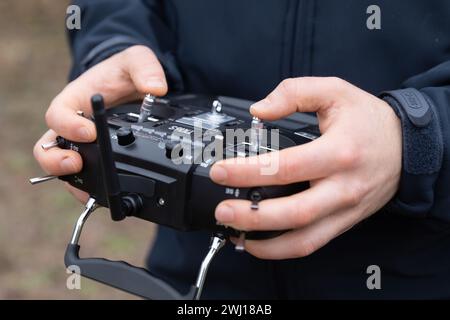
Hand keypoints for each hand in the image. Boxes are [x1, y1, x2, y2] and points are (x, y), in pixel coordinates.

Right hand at [33, 45, 166, 201]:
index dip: (68, 126)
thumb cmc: (123, 73)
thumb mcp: (136, 60)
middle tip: (76, 165)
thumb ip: (145, 69)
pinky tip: (104, 197)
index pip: (58, 115)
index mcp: (75, 101)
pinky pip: (86, 178)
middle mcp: (72, 125)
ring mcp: (81, 145)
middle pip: (48, 148)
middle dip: (57, 161)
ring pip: (64, 168)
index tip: (88, 132)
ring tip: (90, 191)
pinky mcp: (95, 158)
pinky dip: (91, 189)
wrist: (129, 85)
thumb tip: (155, 89)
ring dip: (73, 181)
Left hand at [210, 77, 401, 259]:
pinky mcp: (343, 222)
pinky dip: (281, 249)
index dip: (248, 172)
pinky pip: (311, 243)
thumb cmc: (369, 121)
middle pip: (293, 212)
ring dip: (264, 242)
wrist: (407, 147)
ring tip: (234, 232)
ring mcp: (344, 210)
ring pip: (302, 239)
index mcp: (339, 152)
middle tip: (221, 210)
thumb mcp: (334, 91)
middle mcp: (342, 187)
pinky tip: (258, 242)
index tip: (221, 171)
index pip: (286, 167)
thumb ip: (293, 93)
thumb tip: (258, 110)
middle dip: (251, 216)